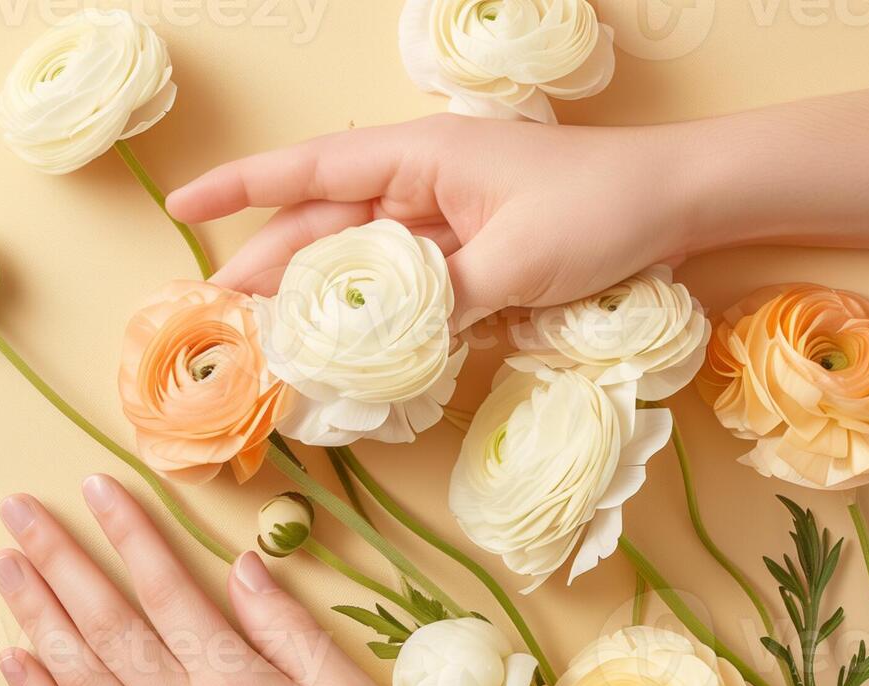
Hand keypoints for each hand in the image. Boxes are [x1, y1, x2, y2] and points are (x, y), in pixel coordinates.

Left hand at [0, 475, 478, 685]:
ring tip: (4, 564)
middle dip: (58, 558)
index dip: (129, 533)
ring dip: (35, 616)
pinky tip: (14, 658)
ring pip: (79, 679)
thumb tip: (241, 565)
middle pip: (106, 623)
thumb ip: (290, 630)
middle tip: (17, 510)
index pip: (167, 590)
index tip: (95, 486)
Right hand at [165, 113, 693, 325]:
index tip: (181, 205)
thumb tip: (378, 343)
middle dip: (267, 264)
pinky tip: (349, 345)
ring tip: (268, 339)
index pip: (308, 169)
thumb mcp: (516, 264)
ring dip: (316, 295)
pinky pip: (404, 279)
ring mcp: (447, 213)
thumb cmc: (603, 209)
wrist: (688, 197)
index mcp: (420, 156)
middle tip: (218, 315)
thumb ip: (439, 303)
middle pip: (323, 222)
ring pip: (359, 255)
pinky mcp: (472, 246)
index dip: (240, 189)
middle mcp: (423, 178)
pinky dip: (373, 311)